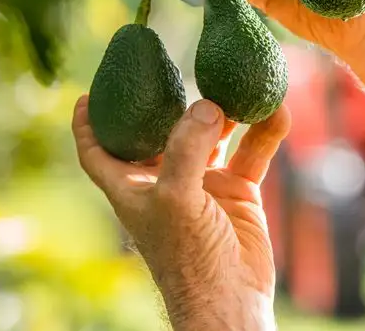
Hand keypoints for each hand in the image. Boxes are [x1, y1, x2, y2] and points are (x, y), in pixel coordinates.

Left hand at [73, 95, 289, 330]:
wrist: (231, 300)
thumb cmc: (189, 260)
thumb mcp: (177, 200)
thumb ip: (188, 149)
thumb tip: (206, 104)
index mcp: (133, 187)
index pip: (99, 150)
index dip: (89, 122)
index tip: (87, 93)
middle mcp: (165, 181)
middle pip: (162, 131)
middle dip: (172, 101)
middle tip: (181, 64)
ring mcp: (203, 185)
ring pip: (214, 135)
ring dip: (228, 111)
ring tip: (241, 83)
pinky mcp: (237, 192)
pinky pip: (251, 152)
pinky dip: (264, 132)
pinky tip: (276, 111)